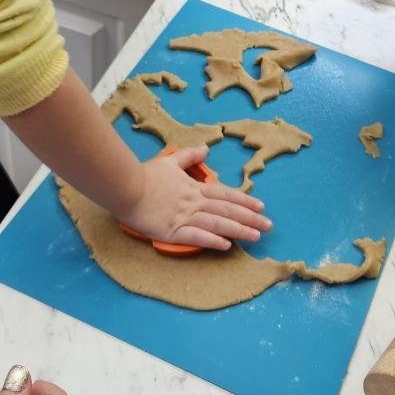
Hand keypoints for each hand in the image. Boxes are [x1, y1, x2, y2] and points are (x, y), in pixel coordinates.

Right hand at [120, 146, 272, 250]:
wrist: (125, 186)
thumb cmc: (146, 175)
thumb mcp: (170, 161)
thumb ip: (189, 156)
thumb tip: (206, 148)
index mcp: (194, 188)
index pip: (225, 194)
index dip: (244, 201)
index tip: (261, 207)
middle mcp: (194, 203)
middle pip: (227, 210)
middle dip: (250, 219)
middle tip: (269, 226)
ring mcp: (184, 217)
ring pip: (217, 223)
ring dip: (238, 230)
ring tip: (256, 237)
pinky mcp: (171, 231)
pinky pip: (196, 236)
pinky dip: (212, 240)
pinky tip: (226, 246)